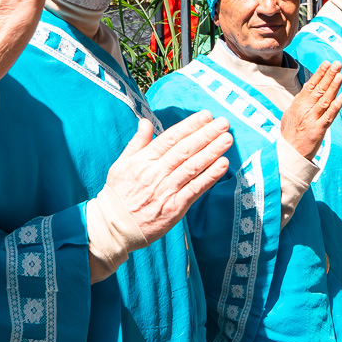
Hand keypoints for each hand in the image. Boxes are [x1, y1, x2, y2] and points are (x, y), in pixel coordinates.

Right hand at [95, 113, 233, 250]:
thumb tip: (146, 121)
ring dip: (212, 151)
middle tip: (223, 123)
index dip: (190, 126)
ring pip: (192, 167)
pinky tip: (223, 164)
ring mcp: (166, 190)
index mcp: (143, 160)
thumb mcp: (121, 163)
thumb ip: (137, 142)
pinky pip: (195, 189)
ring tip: (227, 139)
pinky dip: (210, 176)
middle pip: (185, 150)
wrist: (114, 226)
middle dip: (206, 134)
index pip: (170, 138)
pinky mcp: (175, 207)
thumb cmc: (118, 193)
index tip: (206, 116)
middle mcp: (156, 173)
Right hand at [281, 61, 341, 160]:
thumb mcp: (290, 113)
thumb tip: (307, 89)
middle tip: (337, 64)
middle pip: (318, 89)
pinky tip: (341, 97)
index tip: (327, 63)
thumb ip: (300, 101)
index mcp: (298, 104)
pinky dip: (336, 106)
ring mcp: (312, 119)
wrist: (289, 153)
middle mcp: (305, 109)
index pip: (310, 85)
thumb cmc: (290, 133)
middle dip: (328, 75)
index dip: (319, 73)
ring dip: (333, 87)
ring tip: (340, 75)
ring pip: (324, 100)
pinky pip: (328, 116)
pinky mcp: (318, 130)